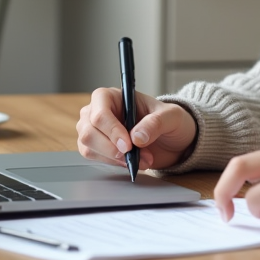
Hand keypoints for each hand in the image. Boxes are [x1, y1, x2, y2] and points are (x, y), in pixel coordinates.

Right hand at [76, 87, 196, 170]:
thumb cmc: (167, 120)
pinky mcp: (96, 147)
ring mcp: (94, 130)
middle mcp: (97, 111)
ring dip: (115, 159)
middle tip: (135, 156)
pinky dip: (114, 163)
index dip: (111, 130)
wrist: (170, 139)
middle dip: (112, 149)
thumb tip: (136, 137)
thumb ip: (155, 123)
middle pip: (89, 132)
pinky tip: (132, 162)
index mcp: (111, 96)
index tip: (128, 145)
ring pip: (88, 148)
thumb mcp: (171, 116)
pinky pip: (94, 158)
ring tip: (141, 159)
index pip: (100, 112)